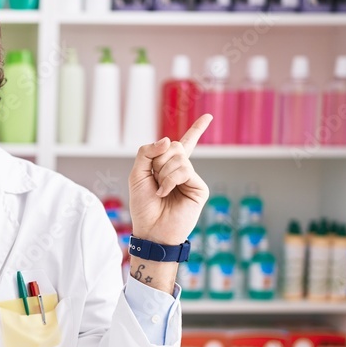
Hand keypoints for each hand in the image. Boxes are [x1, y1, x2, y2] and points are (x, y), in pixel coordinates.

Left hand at [128, 114, 212, 245]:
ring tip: (160, 191)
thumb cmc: (143, 206)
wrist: (151, 230)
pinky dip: (170, 180)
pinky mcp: (199, 188)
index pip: (184, 144)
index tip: (208, 116)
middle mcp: (183, 171)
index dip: (196, 130)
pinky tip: (165, 193)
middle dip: (159, 161)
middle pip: (174, 146)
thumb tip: (168, 139)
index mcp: (169, 167)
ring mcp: (192, 179)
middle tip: (154, 179)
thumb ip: (147, 152)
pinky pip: (184, 170)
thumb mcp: (137, 175)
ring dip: (163, 173)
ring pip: (178, 158)